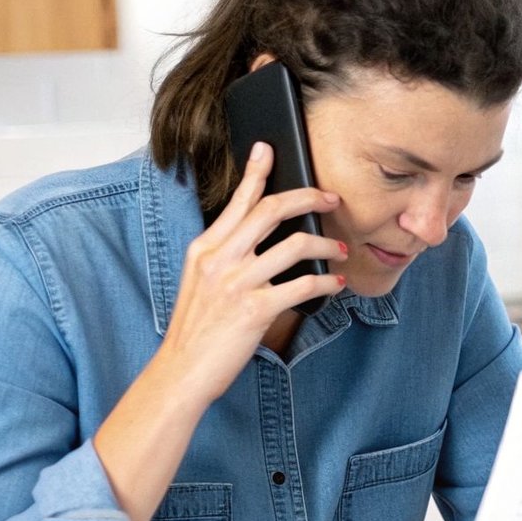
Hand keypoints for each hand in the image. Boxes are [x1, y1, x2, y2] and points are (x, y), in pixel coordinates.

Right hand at [158, 142, 346, 401]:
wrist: (182, 371)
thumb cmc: (197, 330)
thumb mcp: (202, 282)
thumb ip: (227, 256)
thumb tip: (265, 240)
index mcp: (205, 248)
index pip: (237, 201)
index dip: (255, 172)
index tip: (268, 149)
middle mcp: (219, 259)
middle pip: (271, 210)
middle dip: (308, 198)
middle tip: (331, 199)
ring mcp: (236, 283)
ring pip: (294, 245)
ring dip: (325, 246)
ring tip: (339, 251)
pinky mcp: (254, 309)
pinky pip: (303, 286)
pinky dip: (325, 283)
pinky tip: (335, 285)